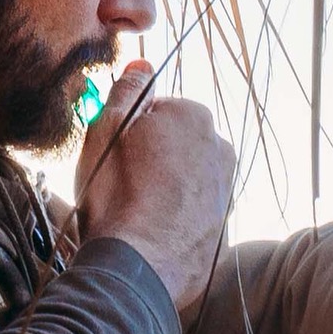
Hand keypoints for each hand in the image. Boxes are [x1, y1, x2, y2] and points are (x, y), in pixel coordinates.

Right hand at [76, 59, 232, 306]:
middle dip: (154, 159)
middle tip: (122, 184)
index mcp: (194, 117)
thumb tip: (143, 64)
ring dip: (164, 190)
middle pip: (178, 145)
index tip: (116, 154)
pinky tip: (152, 236)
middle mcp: (221, 151)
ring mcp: (226, 195)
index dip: (131, 131)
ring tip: (135, 213)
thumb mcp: (106, 128)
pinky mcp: (223, 234)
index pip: (158, 111)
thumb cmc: (116, 193)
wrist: (138, 269)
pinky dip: (174, 222)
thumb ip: (127, 90)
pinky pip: (192, 217)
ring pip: (186, 181)